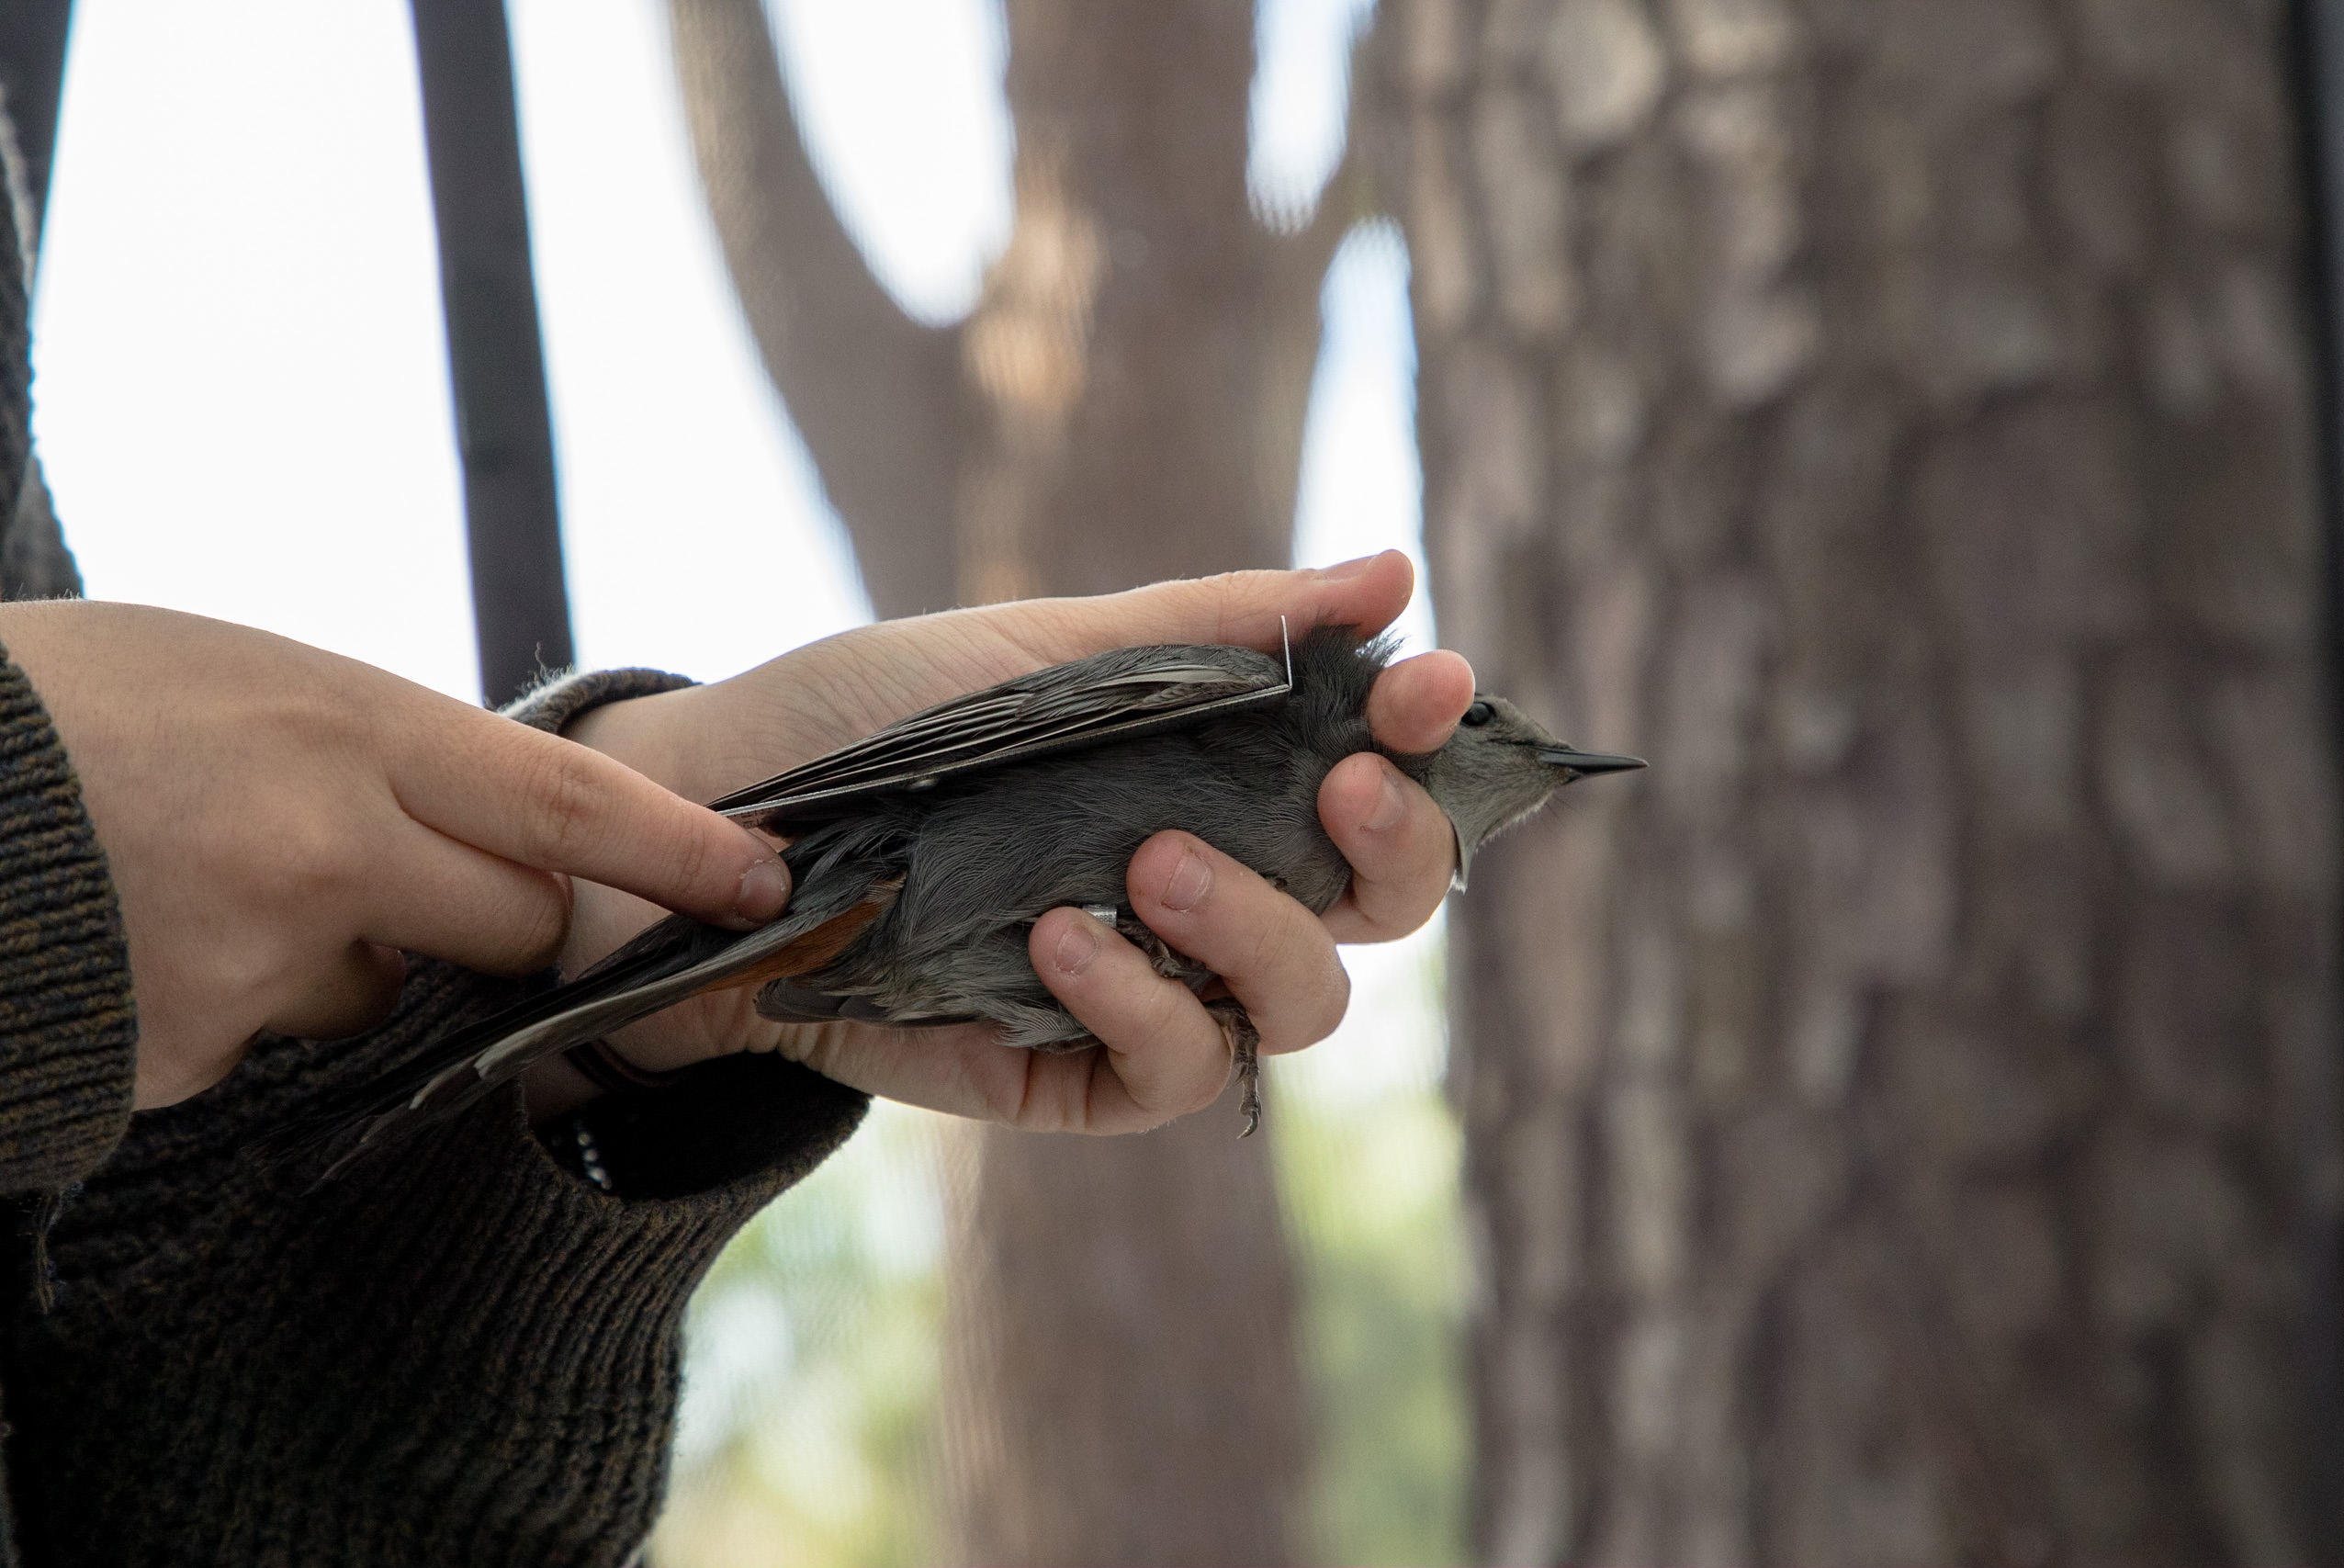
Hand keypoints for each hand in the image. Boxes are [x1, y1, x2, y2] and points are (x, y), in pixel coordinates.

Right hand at [0, 601, 794, 1108]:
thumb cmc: (56, 709)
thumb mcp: (236, 673)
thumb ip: (375, 749)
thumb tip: (492, 821)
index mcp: (344, 726)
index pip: (568, 807)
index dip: (682, 855)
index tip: (768, 883)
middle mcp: (320, 850)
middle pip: (516, 926)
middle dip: (501, 920)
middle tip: (399, 871)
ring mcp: (249, 966)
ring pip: (375, 992)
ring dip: (327, 958)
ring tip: (190, 881)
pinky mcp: (179, 1058)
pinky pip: (258, 1044)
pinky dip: (219, 1005)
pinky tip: (133, 939)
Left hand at [551, 551, 1469, 1132]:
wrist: (713, 836)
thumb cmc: (876, 728)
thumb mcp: (1042, 653)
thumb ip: (1215, 626)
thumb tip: (1389, 573)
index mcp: (1226, 777)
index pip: (1377, 772)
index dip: (1427, 736)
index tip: (1427, 683)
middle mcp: (1216, 886)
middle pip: (1383, 905)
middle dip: (1396, 845)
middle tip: (1347, 783)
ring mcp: (1156, 988)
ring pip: (1306, 1001)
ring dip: (1257, 925)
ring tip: (1154, 860)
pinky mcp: (1082, 1077)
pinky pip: (1178, 1068)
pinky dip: (1137, 1001)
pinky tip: (1063, 938)